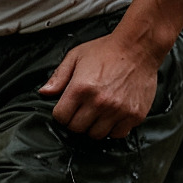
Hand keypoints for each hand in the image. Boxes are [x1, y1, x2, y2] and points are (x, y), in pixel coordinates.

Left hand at [38, 33, 162, 138]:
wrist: (138, 47)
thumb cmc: (107, 50)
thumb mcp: (76, 56)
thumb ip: (58, 77)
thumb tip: (44, 93)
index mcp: (81, 88)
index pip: (61, 117)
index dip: (61, 113)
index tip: (67, 108)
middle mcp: (99, 102)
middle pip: (77, 128)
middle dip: (76, 120)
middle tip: (83, 109)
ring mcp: (118, 110)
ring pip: (97, 135)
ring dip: (94, 126)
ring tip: (98, 112)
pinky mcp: (134, 115)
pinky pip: (118, 134)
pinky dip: (114, 128)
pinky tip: (113, 115)